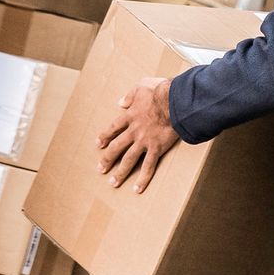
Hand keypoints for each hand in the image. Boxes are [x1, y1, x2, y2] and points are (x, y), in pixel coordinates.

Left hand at [96, 76, 178, 193]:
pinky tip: (137, 188)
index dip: (104, 136)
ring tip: (113, 182)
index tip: (98, 144)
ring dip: (120, 172)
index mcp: (130, 115)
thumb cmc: (161, 91)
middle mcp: (134, 131)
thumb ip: (130, 95)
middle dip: (107, 159)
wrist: (175, 101)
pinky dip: (143, 178)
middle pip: (116, 147)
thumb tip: (120, 102)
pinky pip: (148, 166)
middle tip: (101, 169)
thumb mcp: (142, 86)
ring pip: (128, 160)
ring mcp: (144, 141)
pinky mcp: (157, 148)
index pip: (113, 128)